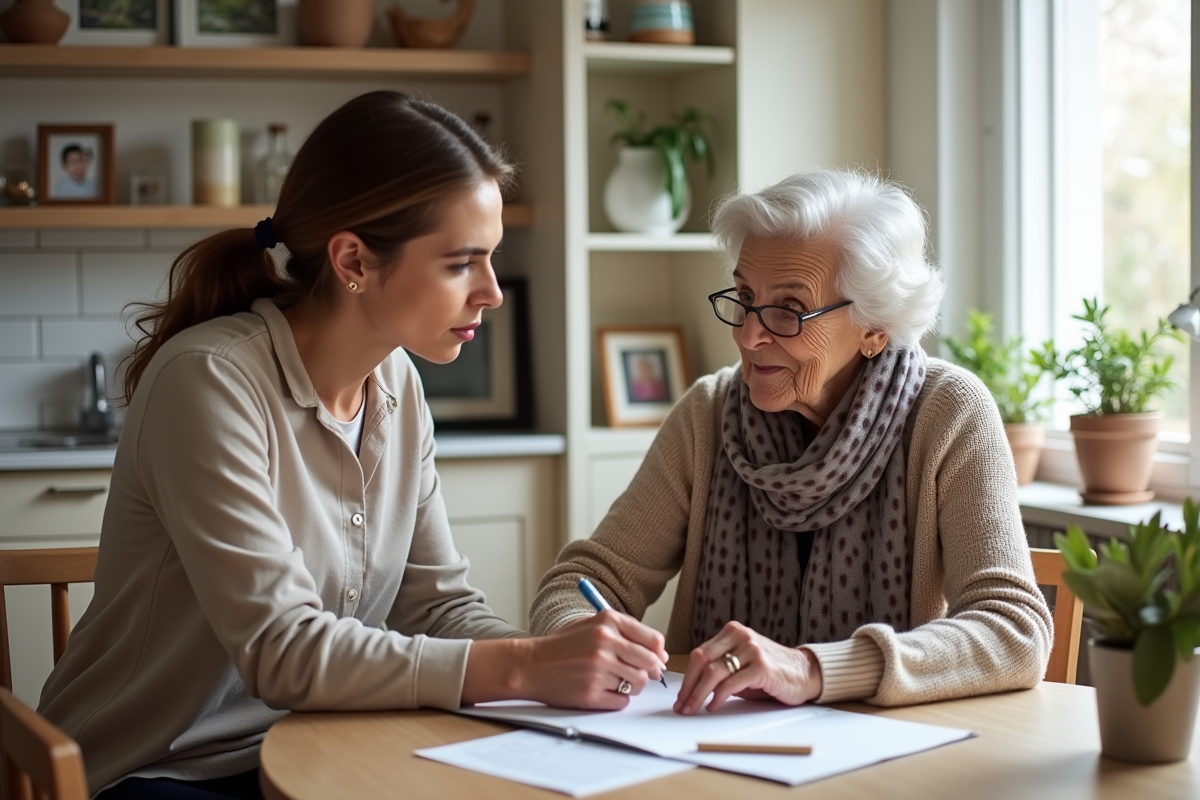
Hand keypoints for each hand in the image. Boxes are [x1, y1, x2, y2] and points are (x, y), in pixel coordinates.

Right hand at [523, 611, 669, 709]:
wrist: (531, 665)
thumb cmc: (563, 646)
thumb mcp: (592, 625)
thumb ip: (625, 633)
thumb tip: (659, 655)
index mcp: (607, 622)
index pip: (653, 640)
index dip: (659, 652)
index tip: (656, 659)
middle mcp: (604, 643)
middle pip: (650, 663)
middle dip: (650, 672)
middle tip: (640, 673)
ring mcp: (598, 669)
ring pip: (638, 684)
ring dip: (631, 686)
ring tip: (614, 680)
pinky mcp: (591, 693)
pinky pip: (622, 701)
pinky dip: (617, 699)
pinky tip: (602, 690)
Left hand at [674, 621, 822, 714]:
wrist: (805, 673)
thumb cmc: (771, 672)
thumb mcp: (741, 665)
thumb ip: (720, 670)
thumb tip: (692, 689)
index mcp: (732, 632)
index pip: (700, 654)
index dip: (686, 677)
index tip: (680, 696)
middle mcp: (740, 636)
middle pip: (702, 660)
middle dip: (688, 687)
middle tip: (682, 706)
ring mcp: (751, 649)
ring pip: (713, 672)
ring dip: (698, 694)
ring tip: (693, 709)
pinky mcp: (761, 666)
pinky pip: (731, 683)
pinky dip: (718, 697)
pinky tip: (713, 706)